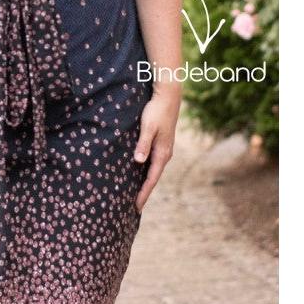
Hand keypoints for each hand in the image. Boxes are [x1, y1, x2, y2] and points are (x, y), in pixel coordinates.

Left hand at [132, 93, 179, 211]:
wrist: (168, 96)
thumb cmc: (156, 110)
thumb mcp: (147, 127)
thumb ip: (143, 144)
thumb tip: (139, 162)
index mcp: (162, 153)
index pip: (151, 179)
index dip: (144, 193)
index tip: (137, 206)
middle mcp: (165, 154)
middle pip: (153, 177)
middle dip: (144, 191)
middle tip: (135, 206)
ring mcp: (164, 148)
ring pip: (154, 170)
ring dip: (145, 181)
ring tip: (136, 193)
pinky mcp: (161, 143)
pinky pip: (153, 162)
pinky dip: (147, 171)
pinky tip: (140, 172)